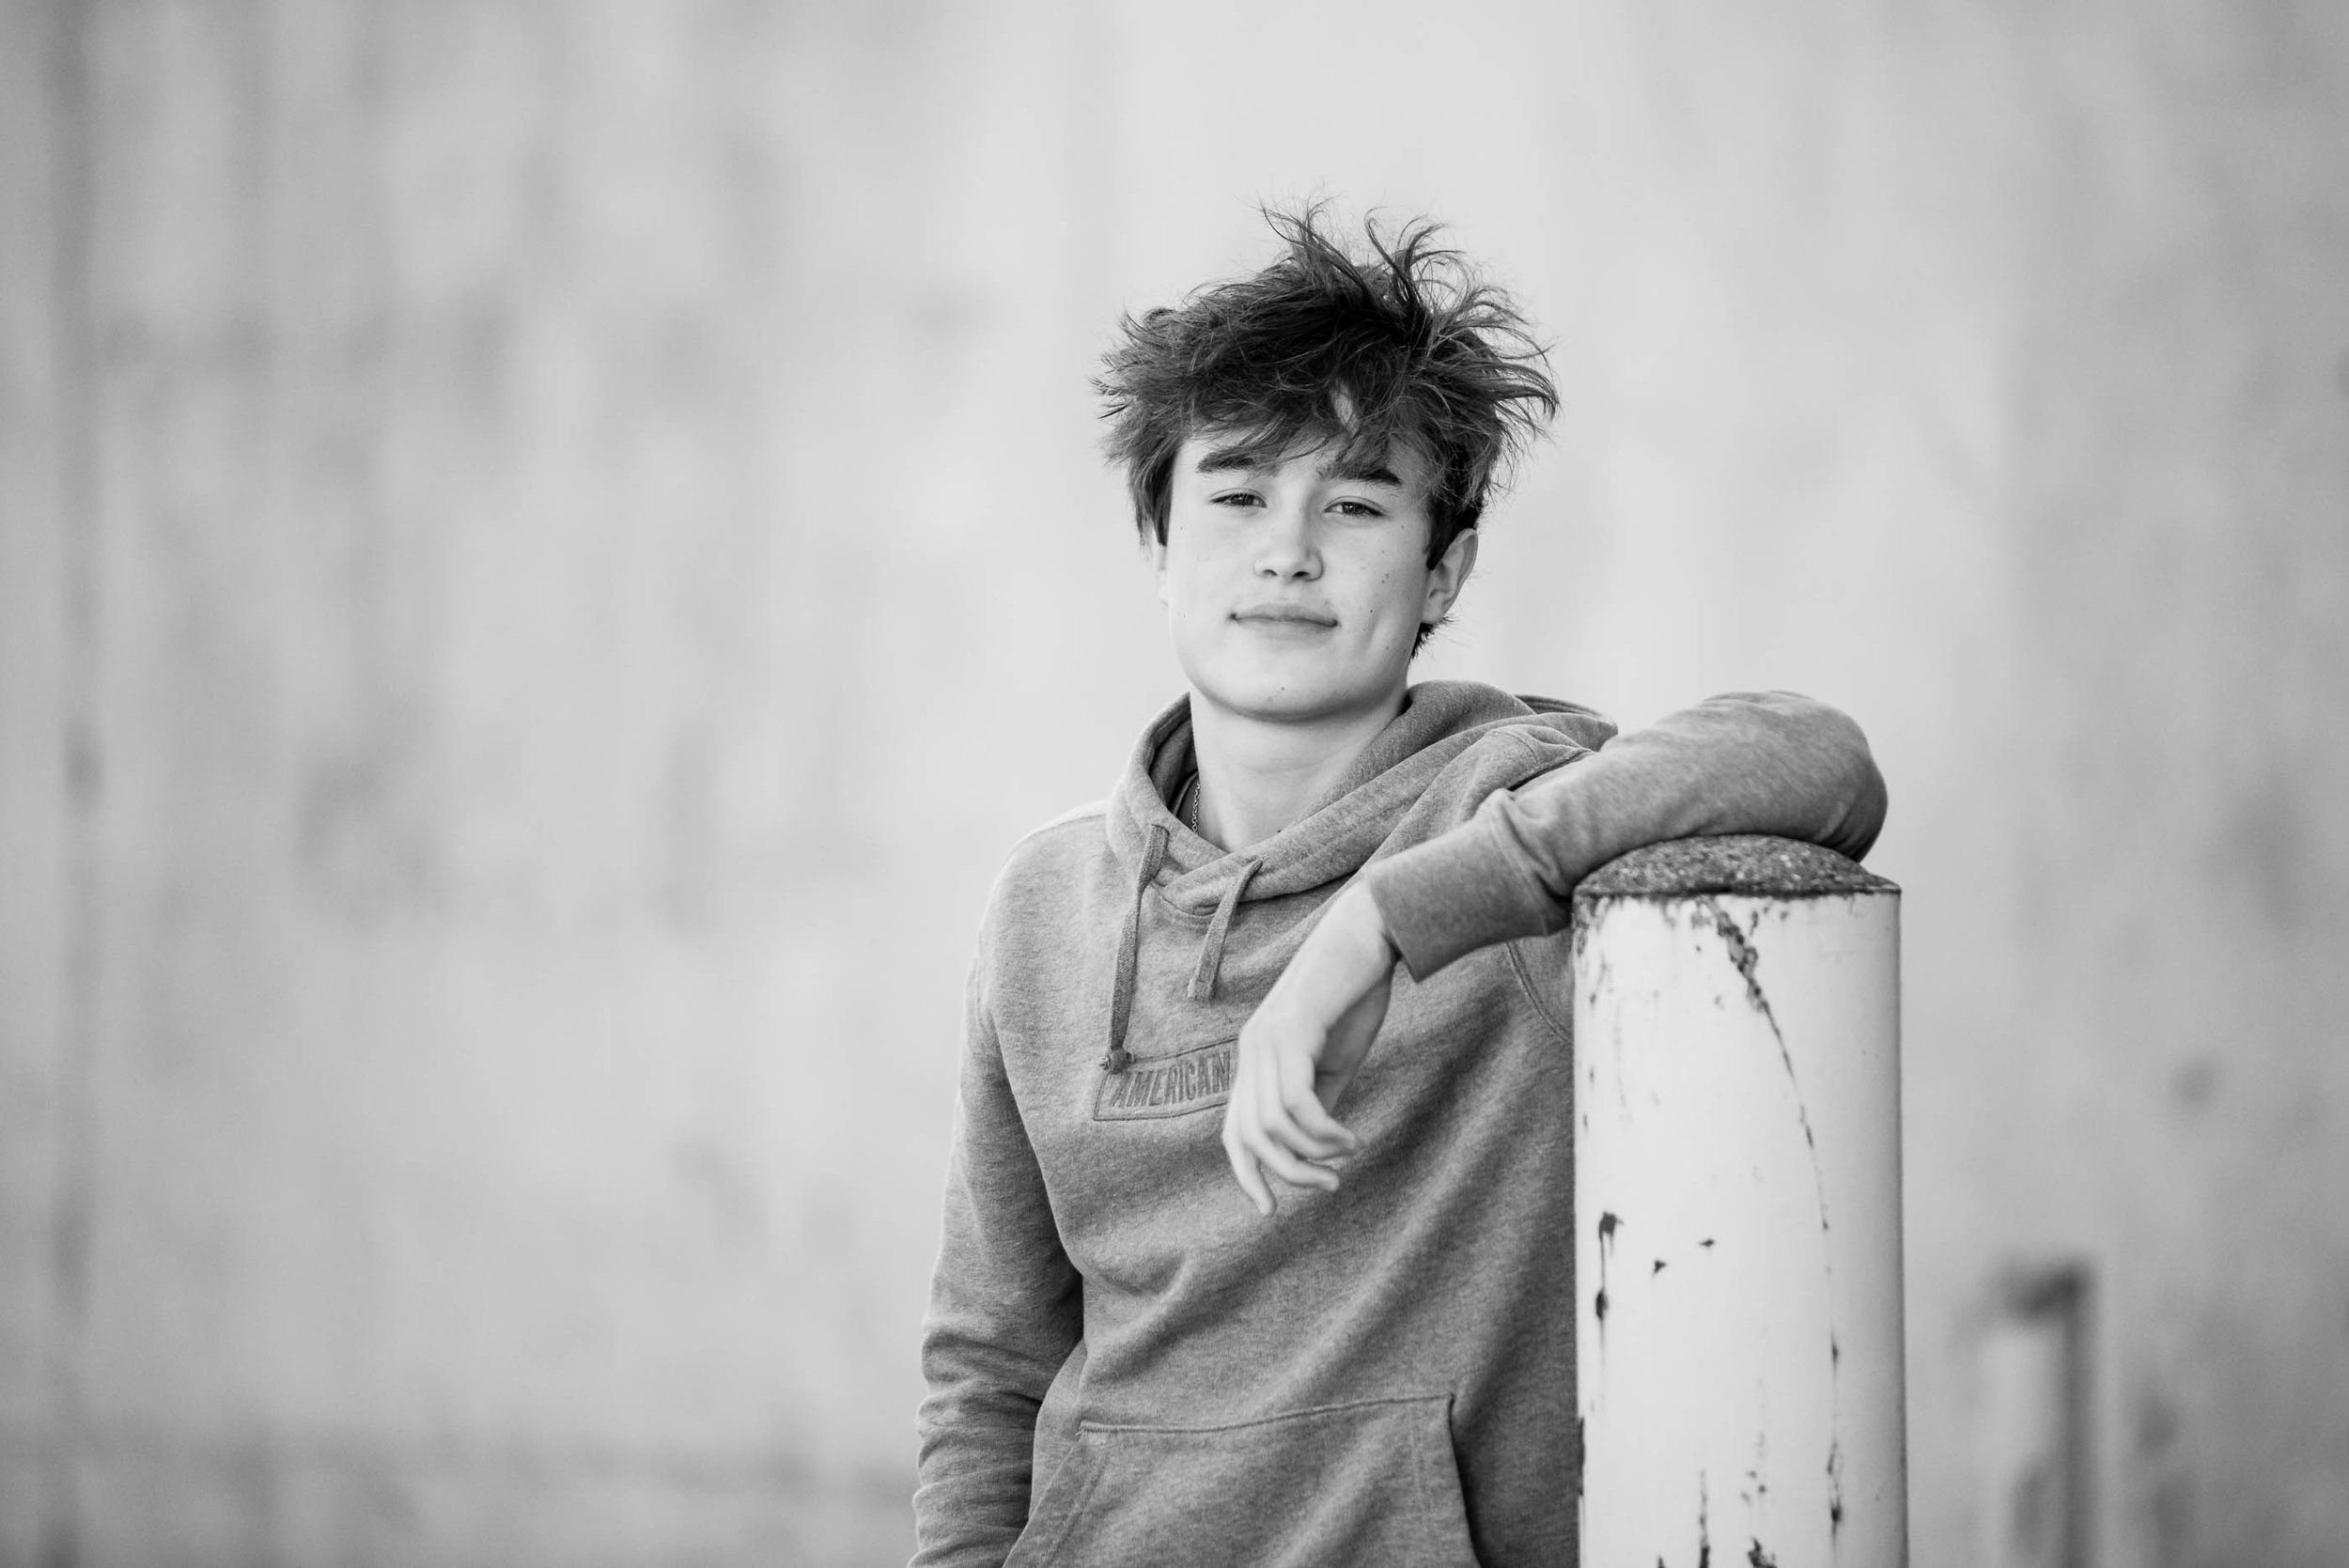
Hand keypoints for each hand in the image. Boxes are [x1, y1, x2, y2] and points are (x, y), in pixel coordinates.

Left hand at [1221, 886, 1398, 1215]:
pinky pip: (1298, 1101)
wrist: (1367, 935)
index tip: (1270, 1209)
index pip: (1233, 1131)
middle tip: (1329, 1183)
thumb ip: (1319, 1100)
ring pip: (1273, 1124)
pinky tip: (1349, 1136)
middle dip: (1289, 1173)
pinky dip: (1323, 1130)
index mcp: (1256, 1058)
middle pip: (1250, 1136)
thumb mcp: (1333, 1060)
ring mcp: (1268, 1038)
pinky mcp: (1294, 1030)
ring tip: (1345, 1154)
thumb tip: (1314, 1150)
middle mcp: (1251, 1050)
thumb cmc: (1353, 995)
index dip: (1247, 1174)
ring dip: (1312, 1153)